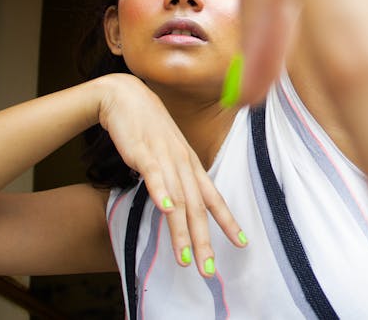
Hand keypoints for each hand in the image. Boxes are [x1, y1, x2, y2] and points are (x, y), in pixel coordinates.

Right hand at [97, 73, 245, 276]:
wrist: (125, 97)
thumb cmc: (147, 128)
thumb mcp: (167, 154)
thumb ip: (175, 176)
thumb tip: (179, 200)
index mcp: (191, 165)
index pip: (214, 197)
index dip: (228, 221)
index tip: (242, 243)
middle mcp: (183, 164)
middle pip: (198, 207)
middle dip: (204, 240)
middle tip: (209, 270)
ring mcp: (165, 158)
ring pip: (178, 200)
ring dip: (182, 231)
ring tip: (186, 259)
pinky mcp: (144, 153)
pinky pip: (154, 176)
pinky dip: (160, 193)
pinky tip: (165, 210)